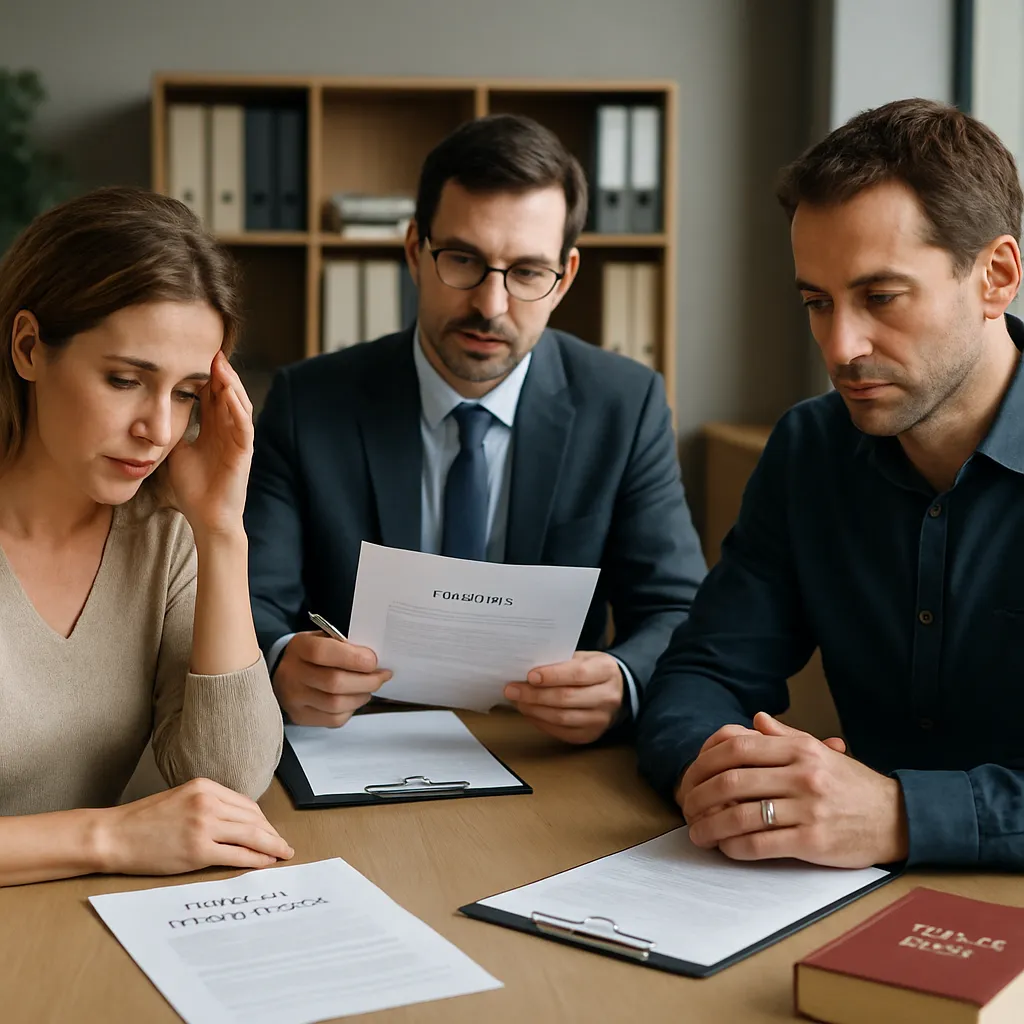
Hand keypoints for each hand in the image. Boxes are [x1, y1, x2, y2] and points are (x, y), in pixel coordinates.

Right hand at [96, 778, 293, 874]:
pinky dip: (256, 860)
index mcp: (205, 786)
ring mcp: (204, 825)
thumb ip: (210, 805)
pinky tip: (265, 863)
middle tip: (283, 845)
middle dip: (272, 834)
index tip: (271, 831)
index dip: (263, 820)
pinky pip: (237, 855)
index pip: (246, 804)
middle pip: (253, 818)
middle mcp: (208, 802)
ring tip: (281, 854)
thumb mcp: (181, 799)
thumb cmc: (143, 821)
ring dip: (271, 846)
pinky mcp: (198, 849)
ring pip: (251, 835)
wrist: (113, 835)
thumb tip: (240, 822)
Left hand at [167, 351, 253, 537]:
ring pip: (239, 404)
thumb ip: (172, 430)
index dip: (204, 375)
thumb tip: (153, 412)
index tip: (192, 353)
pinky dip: (238, 408)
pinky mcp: (244, 453)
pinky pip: (244, 426)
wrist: (206, 517)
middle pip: (227, 394)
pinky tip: (229, 393)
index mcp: (214, 430)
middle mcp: (229, 431)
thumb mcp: (176, 451)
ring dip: (231, 384)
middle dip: (220, 372)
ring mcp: (239, 441)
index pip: (212, 395)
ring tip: (221, 364)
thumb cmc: (193, 488)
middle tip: (210, 349)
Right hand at [273, 630, 391, 726]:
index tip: (373, 661)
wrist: (287, 670)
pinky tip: (353, 699)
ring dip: (361, 696)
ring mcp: (295, 698)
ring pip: (336, 704)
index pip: (323, 653)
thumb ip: (346, 646)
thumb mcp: (325, 638)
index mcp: (300, 647)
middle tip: (381, 676)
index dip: (354, 658)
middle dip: (366, 681)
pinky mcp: (301, 716)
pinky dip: (350, 710)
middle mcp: (293, 674)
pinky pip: (334, 719)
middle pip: (334, 682)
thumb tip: (374, 661)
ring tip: (368, 688)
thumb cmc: (313, 654)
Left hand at [504, 651, 623, 744]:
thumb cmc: (594, 671)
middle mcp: (607, 697)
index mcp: (606, 671)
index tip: (530, 675)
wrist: (618, 691)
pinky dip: (541, 722)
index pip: (577, 674)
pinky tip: (530, 712)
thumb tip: (527, 671)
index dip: (552, 675)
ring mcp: (600, 719)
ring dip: (534, 710)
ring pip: (561, 718)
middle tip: (513, 689)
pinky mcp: (590, 735)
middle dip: (535, 694)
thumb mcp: (584, 658)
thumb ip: (560, 662)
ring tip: (518, 701)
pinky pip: (561, 731)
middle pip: (566, 698)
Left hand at [677, 712, 903, 867]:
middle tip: (687, 809)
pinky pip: (761, 844)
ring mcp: (808, 808)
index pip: (737, 747)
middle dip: (700, 796)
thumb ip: (784, 736)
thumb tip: (754, 720)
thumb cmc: (852, 785)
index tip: (690, 777)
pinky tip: (725, 848)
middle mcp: (802, 775)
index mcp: (800, 749)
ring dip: (711, 826)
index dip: (704, 762)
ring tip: (698, 833)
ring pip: (742, 815)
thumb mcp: (820, 752)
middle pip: (732, 781)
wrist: (897, 817)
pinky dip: (735, 847)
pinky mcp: (814, 841)